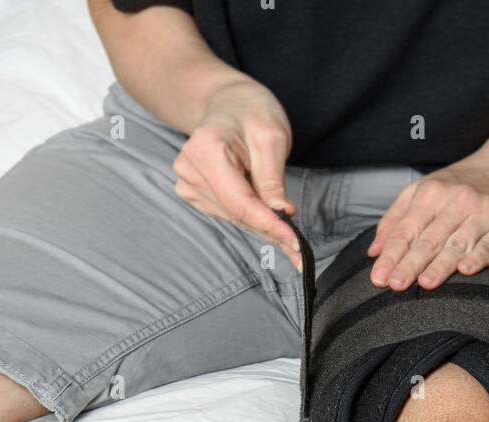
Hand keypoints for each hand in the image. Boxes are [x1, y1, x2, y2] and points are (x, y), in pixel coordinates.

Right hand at [173, 77, 301, 267]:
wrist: (228, 103)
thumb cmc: (250, 112)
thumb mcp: (271, 137)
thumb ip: (273, 179)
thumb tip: (281, 214)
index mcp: (205, 150)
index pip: (240, 203)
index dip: (269, 225)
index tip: (295, 244)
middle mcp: (190, 169)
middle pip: (237, 214)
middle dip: (270, 231)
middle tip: (299, 251)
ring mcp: (188, 183)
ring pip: (234, 219)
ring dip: (263, 227)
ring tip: (287, 229)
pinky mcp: (194, 193)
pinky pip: (229, 215)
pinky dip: (252, 219)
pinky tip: (266, 213)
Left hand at [368, 147, 488, 291]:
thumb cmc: (461, 183)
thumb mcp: (424, 190)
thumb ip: (396, 219)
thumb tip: (375, 251)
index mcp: (430, 193)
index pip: (406, 230)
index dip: (391, 254)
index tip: (379, 277)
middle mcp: (456, 202)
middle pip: (429, 239)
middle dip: (411, 263)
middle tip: (395, 284)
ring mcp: (481, 214)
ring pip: (458, 243)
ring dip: (441, 264)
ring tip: (426, 282)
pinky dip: (478, 257)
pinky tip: (466, 269)